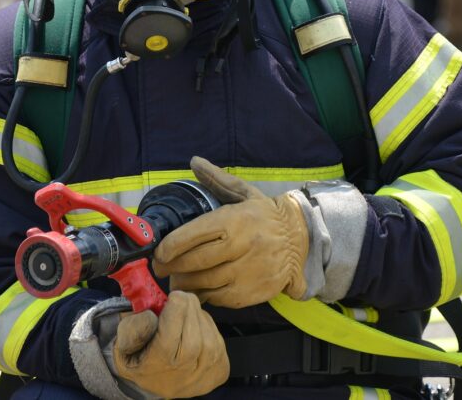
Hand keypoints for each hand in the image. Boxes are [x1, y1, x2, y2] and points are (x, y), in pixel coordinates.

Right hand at [113, 291, 228, 397]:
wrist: (156, 382)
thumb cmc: (139, 357)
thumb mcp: (123, 344)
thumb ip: (132, 328)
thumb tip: (152, 315)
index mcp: (158, 365)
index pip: (172, 330)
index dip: (174, 306)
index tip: (172, 297)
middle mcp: (184, 373)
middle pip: (194, 328)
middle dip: (188, 307)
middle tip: (179, 300)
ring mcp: (205, 374)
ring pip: (209, 332)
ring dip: (198, 317)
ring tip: (185, 317)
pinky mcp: (220, 372)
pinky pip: (219, 339)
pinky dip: (208, 328)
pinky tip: (196, 330)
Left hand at [152, 157, 308, 307]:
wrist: (302, 241)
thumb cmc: (266, 217)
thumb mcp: (244, 193)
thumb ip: (217, 179)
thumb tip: (194, 161)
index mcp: (235, 220)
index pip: (193, 235)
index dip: (170, 246)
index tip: (159, 251)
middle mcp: (241, 247)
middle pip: (194, 262)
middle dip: (171, 266)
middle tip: (160, 267)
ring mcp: (246, 273)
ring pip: (203, 283)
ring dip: (184, 282)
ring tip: (176, 278)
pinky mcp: (250, 294)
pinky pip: (217, 298)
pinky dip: (203, 294)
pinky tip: (198, 287)